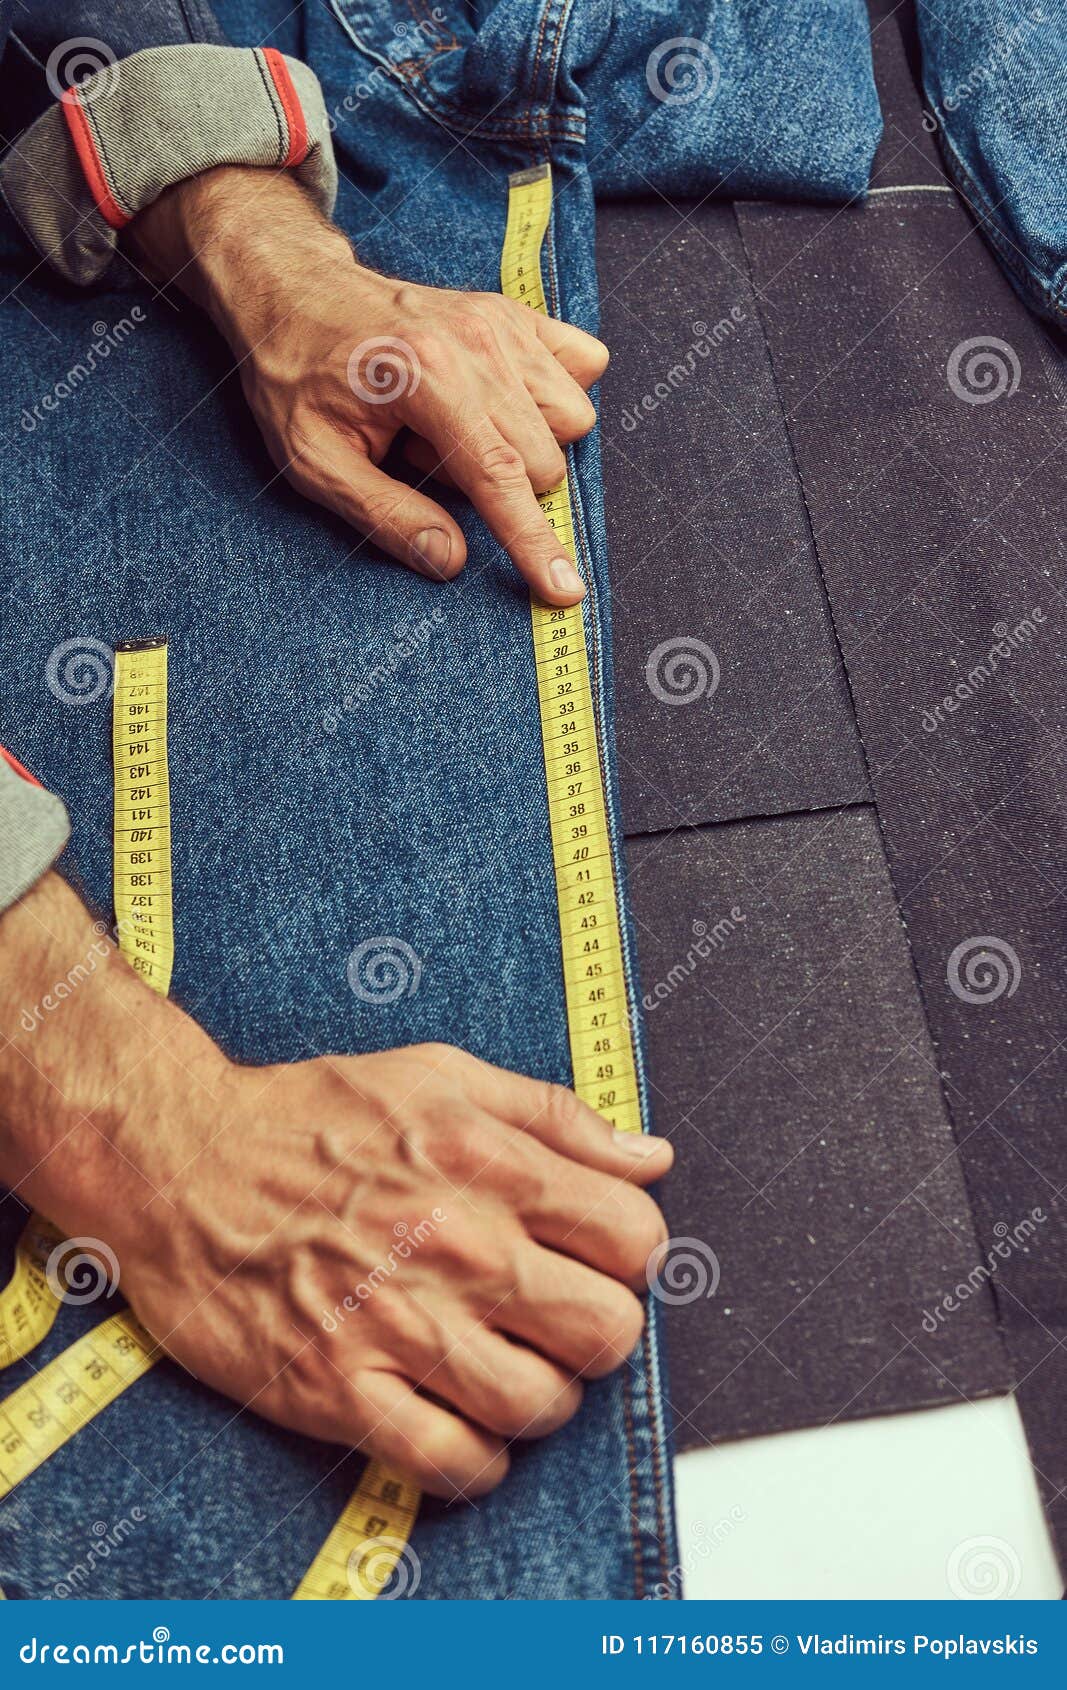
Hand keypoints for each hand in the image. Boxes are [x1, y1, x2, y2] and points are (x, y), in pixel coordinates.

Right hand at [1, 876, 672, 1497]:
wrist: (179, 1161)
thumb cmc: (309, 1115)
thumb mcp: (441, 1074)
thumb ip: (556, 1116)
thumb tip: (650, 1158)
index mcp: (487, 1165)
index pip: (634, 1237)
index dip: (631, 1253)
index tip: (600, 1257)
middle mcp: (455, 1247)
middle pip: (606, 1330)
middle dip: (599, 1330)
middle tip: (559, 1319)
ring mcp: (397, 1325)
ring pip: (540, 1405)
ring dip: (541, 1397)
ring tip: (510, 1369)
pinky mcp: (336, 1389)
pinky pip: (451, 1462)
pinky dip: (477, 1458)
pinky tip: (462, 1423)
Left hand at [130, 167, 608, 605]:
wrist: (295, 293)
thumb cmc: (298, 377)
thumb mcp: (314, 461)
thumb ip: (385, 515)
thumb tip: (450, 559)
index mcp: (429, 378)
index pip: (502, 479)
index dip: (535, 545)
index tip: (564, 591)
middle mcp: (478, 343)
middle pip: (544, 460)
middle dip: (502, 486)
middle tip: (427, 458)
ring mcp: (503, 323)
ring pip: (572, 419)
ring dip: (525, 444)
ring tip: (456, 427)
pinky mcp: (516, 313)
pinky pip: (585, 366)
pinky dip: (555, 398)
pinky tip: (502, 401)